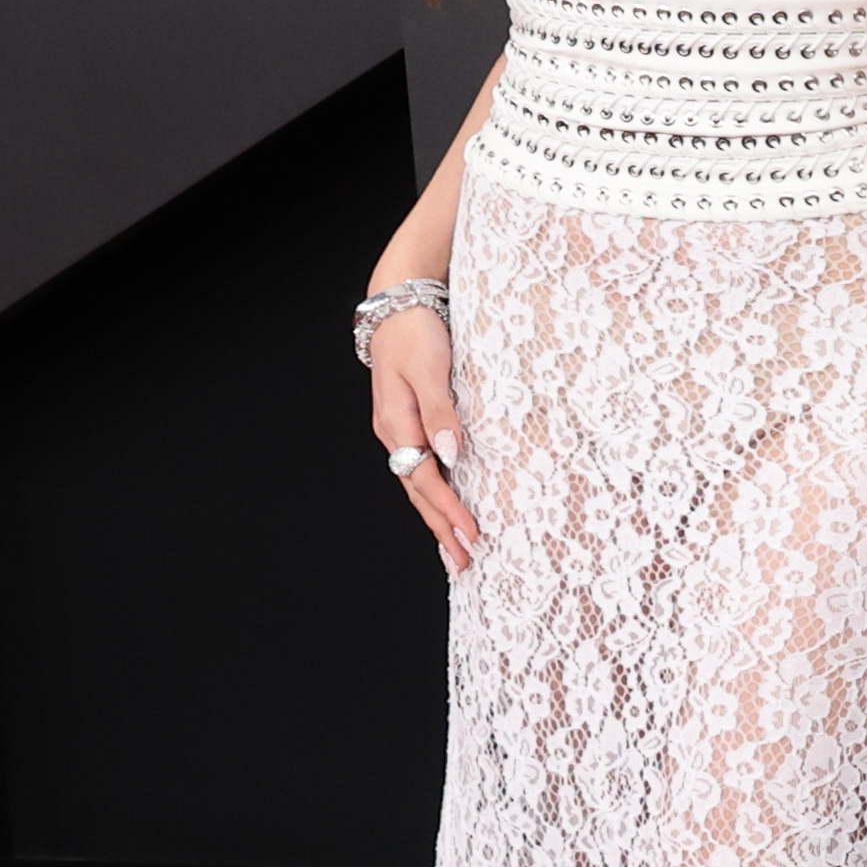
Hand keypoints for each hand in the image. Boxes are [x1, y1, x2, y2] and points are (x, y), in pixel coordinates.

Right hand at [366, 308, 476, 575]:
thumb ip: (440, 411)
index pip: (424, 479)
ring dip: (436, 517)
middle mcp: (395, 433)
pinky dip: (434, 494)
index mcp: (397, 424)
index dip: (448, 509)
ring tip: (455, 550)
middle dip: (441, 528)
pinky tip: (445, 509)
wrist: (399, 303)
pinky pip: (421, 469)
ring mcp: (400, 430)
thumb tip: (449, 454)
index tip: (472, 534)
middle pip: (418, 491)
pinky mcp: (410, 423)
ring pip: (418, 484)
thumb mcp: (430, 369)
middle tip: (465, 563)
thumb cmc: (417, 333)